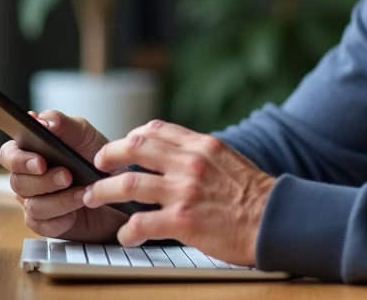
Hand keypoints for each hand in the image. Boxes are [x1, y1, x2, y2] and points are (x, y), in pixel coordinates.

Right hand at [0, 110, 126, 242]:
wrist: (116, 190)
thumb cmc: (96, 159)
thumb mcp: (85, 135)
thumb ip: (63, 124)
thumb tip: (41, 121)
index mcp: (31, 152)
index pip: (8, 154)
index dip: (18, 159)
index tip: (40, 162)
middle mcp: (28, 177)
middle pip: (18, 182)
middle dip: (44, 181)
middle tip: (67, 176)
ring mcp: (34, 201)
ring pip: (33, 205)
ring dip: (59, 200)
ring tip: (82, 192)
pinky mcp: (44, 224)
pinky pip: (43, 226)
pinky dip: (62, 219)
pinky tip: (76, 211)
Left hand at [84, 119, 275, 265]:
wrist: (274, 218)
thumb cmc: (254, 193)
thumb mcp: (227, 159)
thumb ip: (199, 154)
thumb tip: (175, 154)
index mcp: (200, 145)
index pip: (156, 129)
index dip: (132, 137)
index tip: (122, 147)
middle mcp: (188, 162)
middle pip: (134, 148)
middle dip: (108, 156)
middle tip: (97, 167)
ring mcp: (183, 191)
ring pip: (127, 185)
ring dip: (103, 192)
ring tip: (91, 199)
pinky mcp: (182, 221)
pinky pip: (141, 224)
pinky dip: (127, 231)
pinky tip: (125, 236)